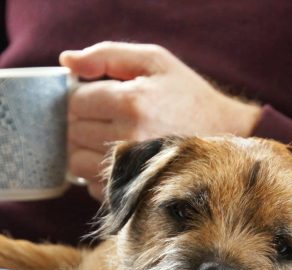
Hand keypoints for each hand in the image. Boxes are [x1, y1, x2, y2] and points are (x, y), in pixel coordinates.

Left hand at [60, 41, 261, 201]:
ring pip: (75, 160)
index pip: (75, 101)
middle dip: (83, 122)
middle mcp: (128, 138)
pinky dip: (98, 173)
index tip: (101, 97)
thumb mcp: (155, 62)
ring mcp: (130, 170)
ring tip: (110, 139)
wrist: (225, 139)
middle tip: (108, 117)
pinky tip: (120, 160)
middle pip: (72, 131)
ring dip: (85, 149)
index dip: (83, 97)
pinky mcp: (132, 194)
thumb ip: (107, 55)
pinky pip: (91, 185)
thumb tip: (66, 60)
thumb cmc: (187, 96)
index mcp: (132, 102)